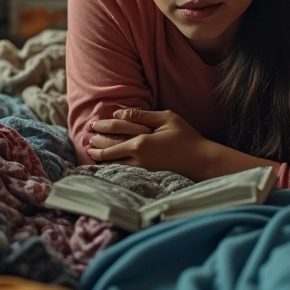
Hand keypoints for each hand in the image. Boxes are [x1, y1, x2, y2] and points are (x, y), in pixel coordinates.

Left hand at [87, 108, 211, 180]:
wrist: (200, 161)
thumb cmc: (186, 137)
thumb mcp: (167, 118)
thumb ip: (142, 115)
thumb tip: (118, 114)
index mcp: (142, 140)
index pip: (115, 131)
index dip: (102, 127)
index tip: (93, 124)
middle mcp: (138, 156)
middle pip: (110, 149)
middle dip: (97, 143)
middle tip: (89, 138)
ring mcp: (141, 168)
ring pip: (114, 163)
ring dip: (101, 157)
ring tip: (92, 152)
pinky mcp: (145, 176)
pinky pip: (122, 171)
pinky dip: (112, 166)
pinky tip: (106, 164)